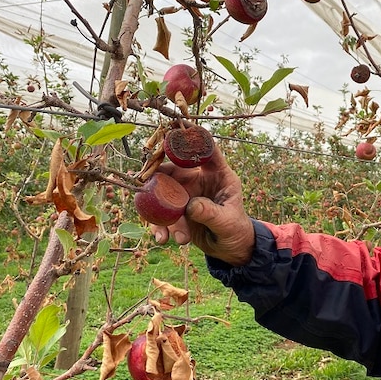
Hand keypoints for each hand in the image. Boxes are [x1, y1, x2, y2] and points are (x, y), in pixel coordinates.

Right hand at [149, 146, 254, 265]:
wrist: (230, 248)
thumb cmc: (236, 230)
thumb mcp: (227, 221)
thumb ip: (210, 212)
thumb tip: (190, 206)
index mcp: (218, 174)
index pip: (207, 151)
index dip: (193, 138)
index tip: (175, 131)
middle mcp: (199, 179)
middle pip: (174, 167)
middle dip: (157, 173)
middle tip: (144, 181)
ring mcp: (186, 194)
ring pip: (162, 192)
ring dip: (158, 209)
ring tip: (165, 231)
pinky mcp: (176, 210)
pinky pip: (160, 212)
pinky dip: (158, 225)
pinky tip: (162, 238)